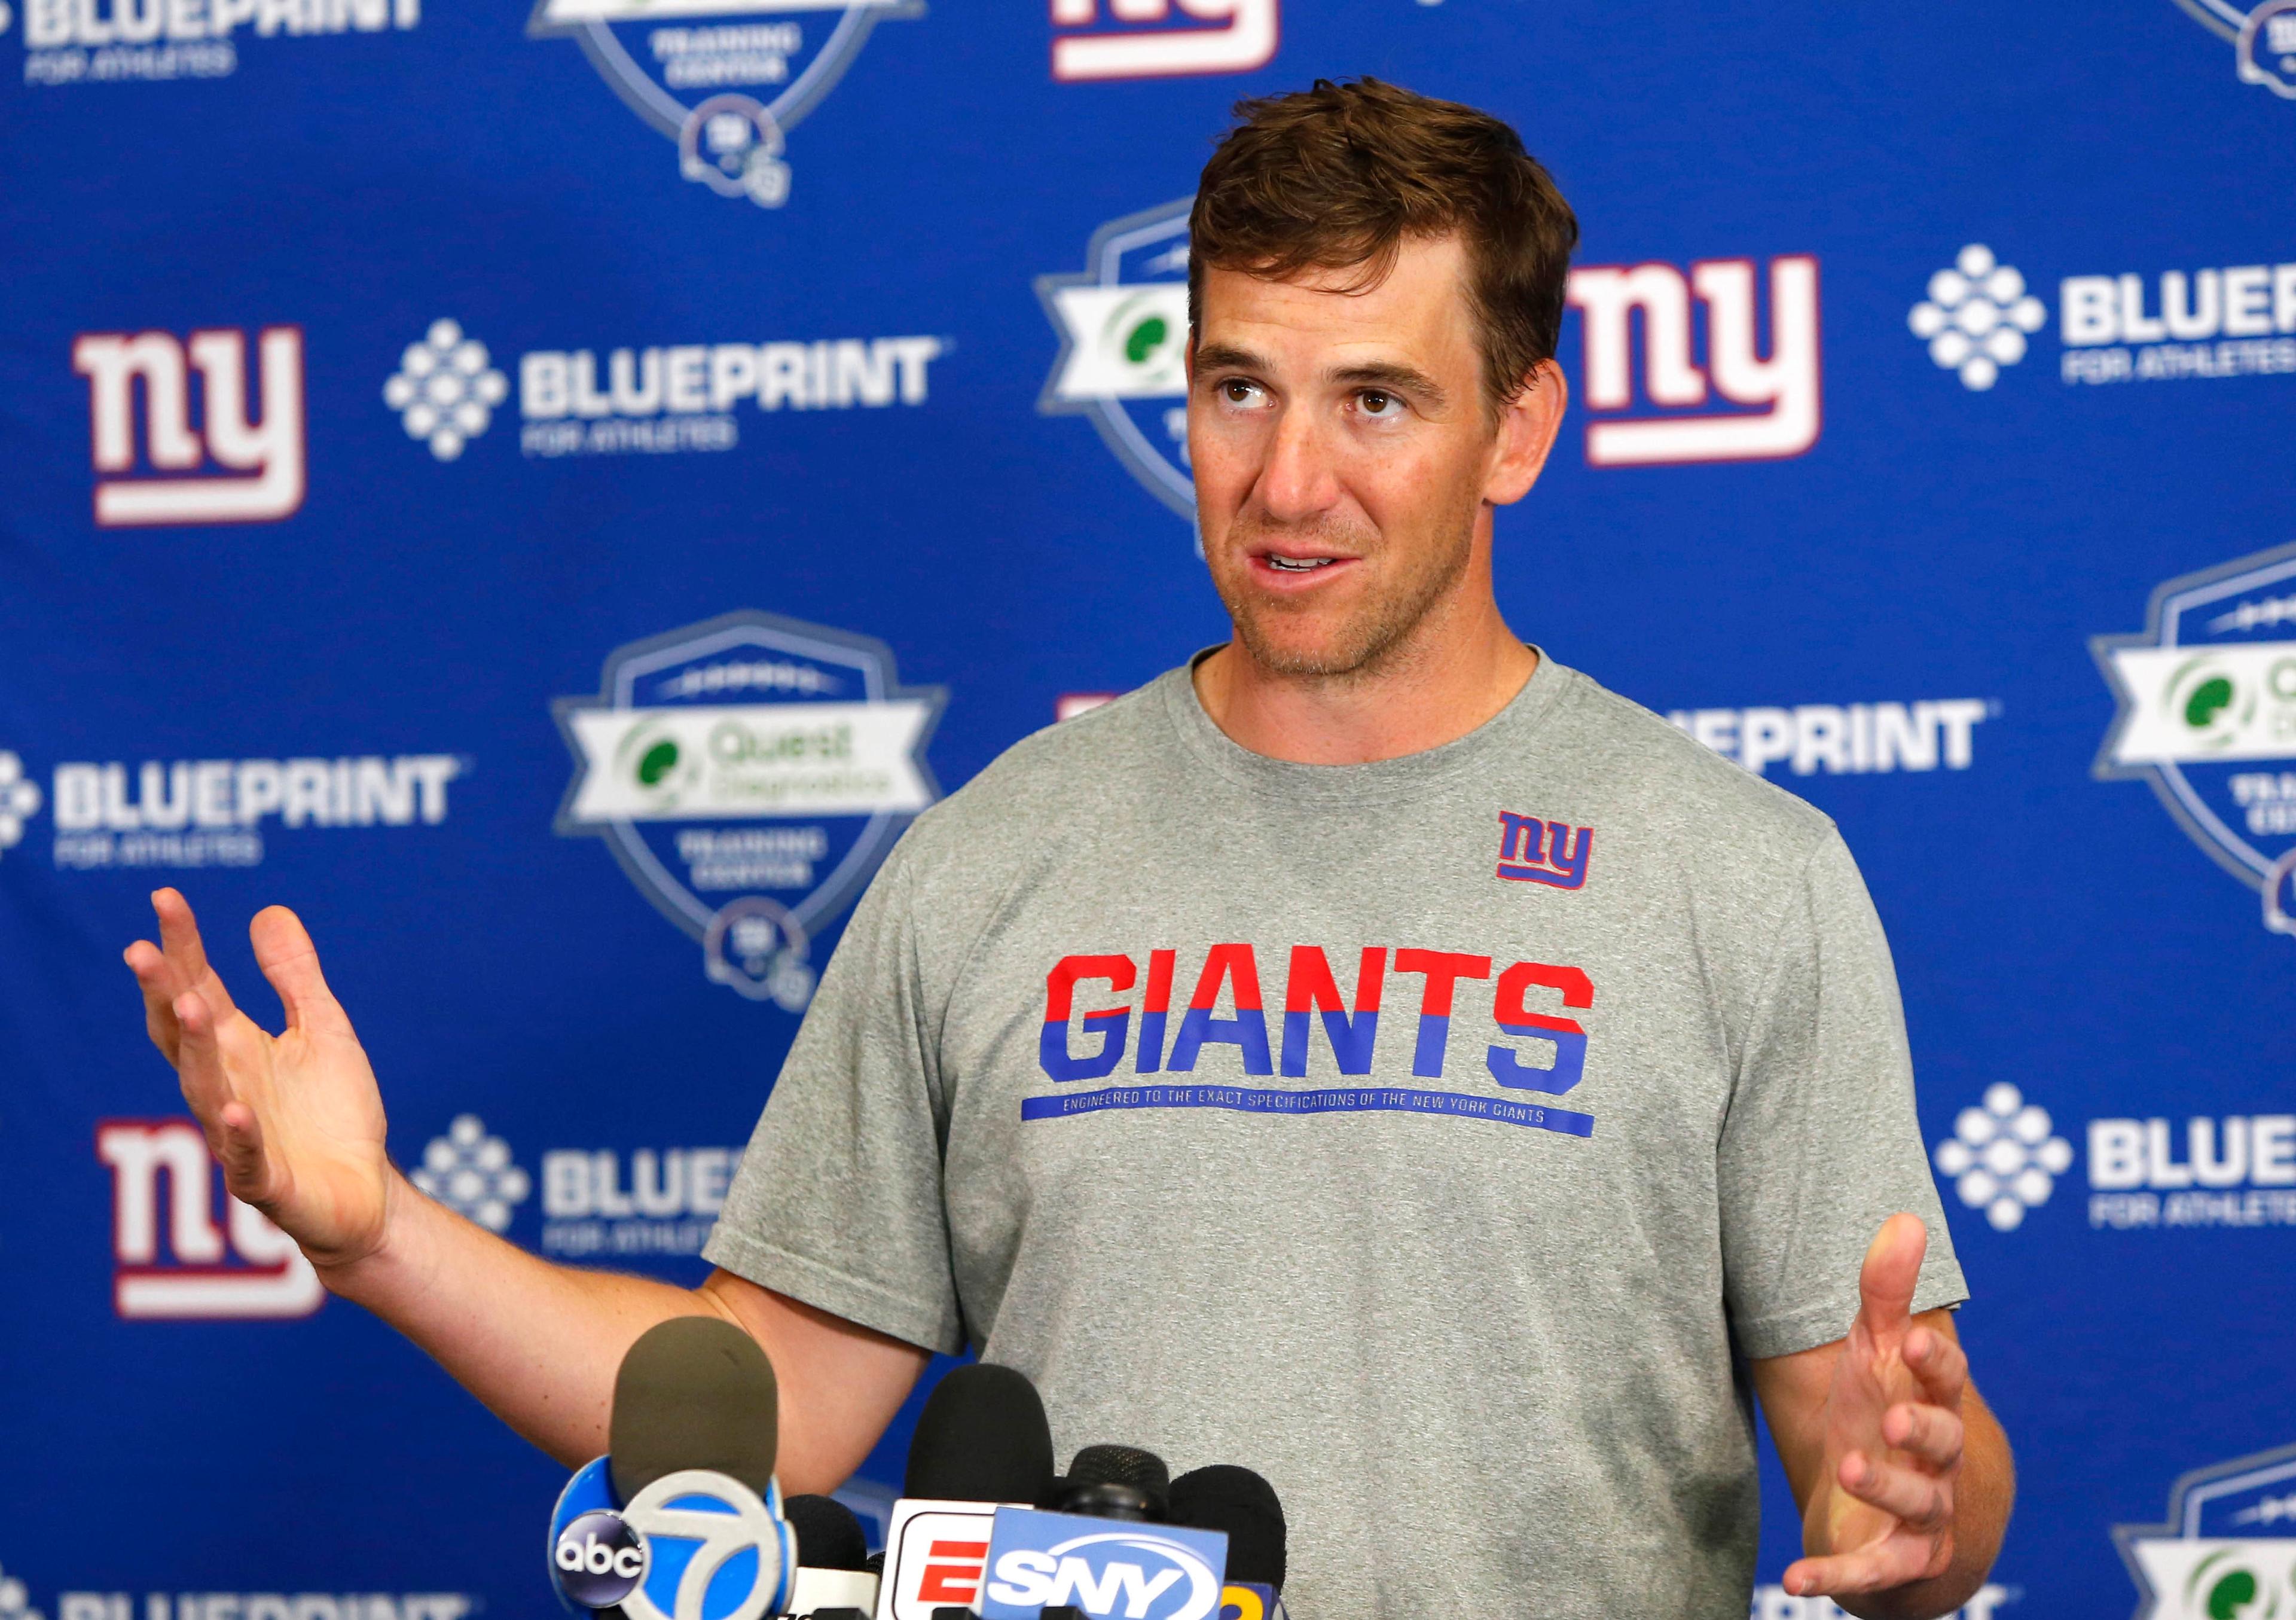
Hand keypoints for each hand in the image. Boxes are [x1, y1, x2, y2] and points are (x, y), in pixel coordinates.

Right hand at [124, 888, 395, 1271]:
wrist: (364, 1192)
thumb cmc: (334, 1114)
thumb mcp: (323, 1030)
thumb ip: (294, 977)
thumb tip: (269, 910)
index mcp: (237, 1048)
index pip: (199, 988)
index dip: (181, 947)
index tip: (165, 898)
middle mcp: (226, 1086)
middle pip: (183, 1036)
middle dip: (163, 994)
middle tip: (141, 950)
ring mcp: (239, 1135)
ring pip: (204, 1089)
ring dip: (195, 1050)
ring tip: (189, 1005)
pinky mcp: (267, 1181)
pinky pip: (246, 1158)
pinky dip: (239, 1135)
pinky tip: (235, 1110)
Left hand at [1784, 1213, 1967, 1599]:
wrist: (1893, 1512)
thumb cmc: (1884, 1415)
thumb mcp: (1878, 1352)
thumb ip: (1886, 1292)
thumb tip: (1905, 1216)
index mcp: (1933, 1402)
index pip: (1947, 1379)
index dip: (1935, 1362)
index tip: (1918, 1340)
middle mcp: (1937, 1460)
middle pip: (1944, 1442)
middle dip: (1922, 1428)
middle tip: (1892, 1416)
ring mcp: (1921, 1513)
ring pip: (1917, 1503)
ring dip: (1885, 1488)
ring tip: (1850, 1468)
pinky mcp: (1894, 1561)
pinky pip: (1870, 1572)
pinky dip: (1834, 1576)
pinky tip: (1793, 1579)